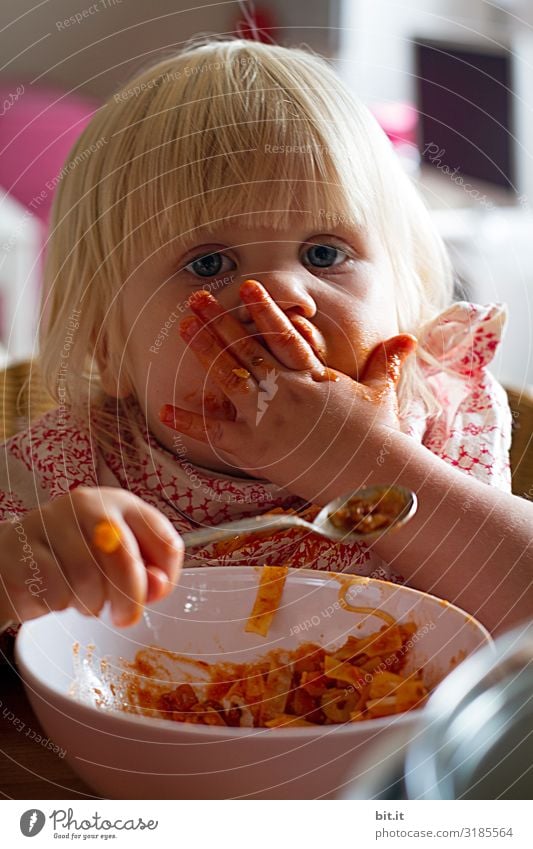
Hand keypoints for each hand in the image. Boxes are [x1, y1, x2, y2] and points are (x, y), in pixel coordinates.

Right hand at [0, 487, 183, 626]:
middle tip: (123, 617)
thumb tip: (158, 586)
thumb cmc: (76, 559)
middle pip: (124, 557)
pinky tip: (58, 593)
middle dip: (129, 597)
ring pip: (87, 578)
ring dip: (90, 602)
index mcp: (122, 504)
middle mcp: (88, 505)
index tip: (154, 592)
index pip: (163, 539)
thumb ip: (146, 573)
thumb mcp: (119, 561)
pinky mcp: (24, 547)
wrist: (17, 554)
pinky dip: (61, 603)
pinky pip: (54, 590)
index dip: (166, 576)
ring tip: (83, 598)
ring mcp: (53, 522)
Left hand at [160, 280, 415, 501]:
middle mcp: (287, 390)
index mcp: (313, 375)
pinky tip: (165, 410)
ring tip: (184, 327)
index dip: (264, 310)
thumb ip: (385, 362)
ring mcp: (268, 418)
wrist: (372, 478)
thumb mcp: (380, 395)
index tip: (247, 288)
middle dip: (221, 321)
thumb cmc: (378, 438)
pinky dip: (190, 422)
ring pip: (229, 376)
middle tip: (197, 299)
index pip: (284, 335)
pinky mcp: (255, 449)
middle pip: (247, 348)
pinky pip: (217, 433)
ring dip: (205, 350)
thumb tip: (409, 337)